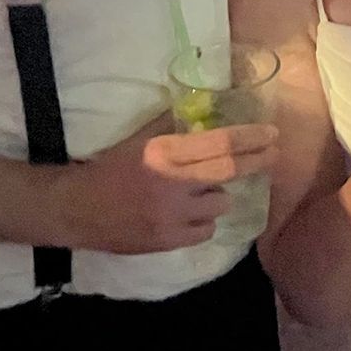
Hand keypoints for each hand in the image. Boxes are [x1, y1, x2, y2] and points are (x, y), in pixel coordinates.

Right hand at [51, 115, 279, 253]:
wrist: (75, 209)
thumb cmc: (108, 168)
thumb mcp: (140, 140)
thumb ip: (173, 127)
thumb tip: (205, 109)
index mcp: (164, 153)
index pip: (219, 143)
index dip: (250, 139)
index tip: (272, 133)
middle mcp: (172, 183)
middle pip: (228, 172)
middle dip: (257, 162)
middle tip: (274, 154)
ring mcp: (170, 216)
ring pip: (220, 204)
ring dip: (218, 195)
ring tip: (203, 190)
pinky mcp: (166, 241)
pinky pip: (205, 231)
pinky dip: (203, 221)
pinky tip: (193, 214)